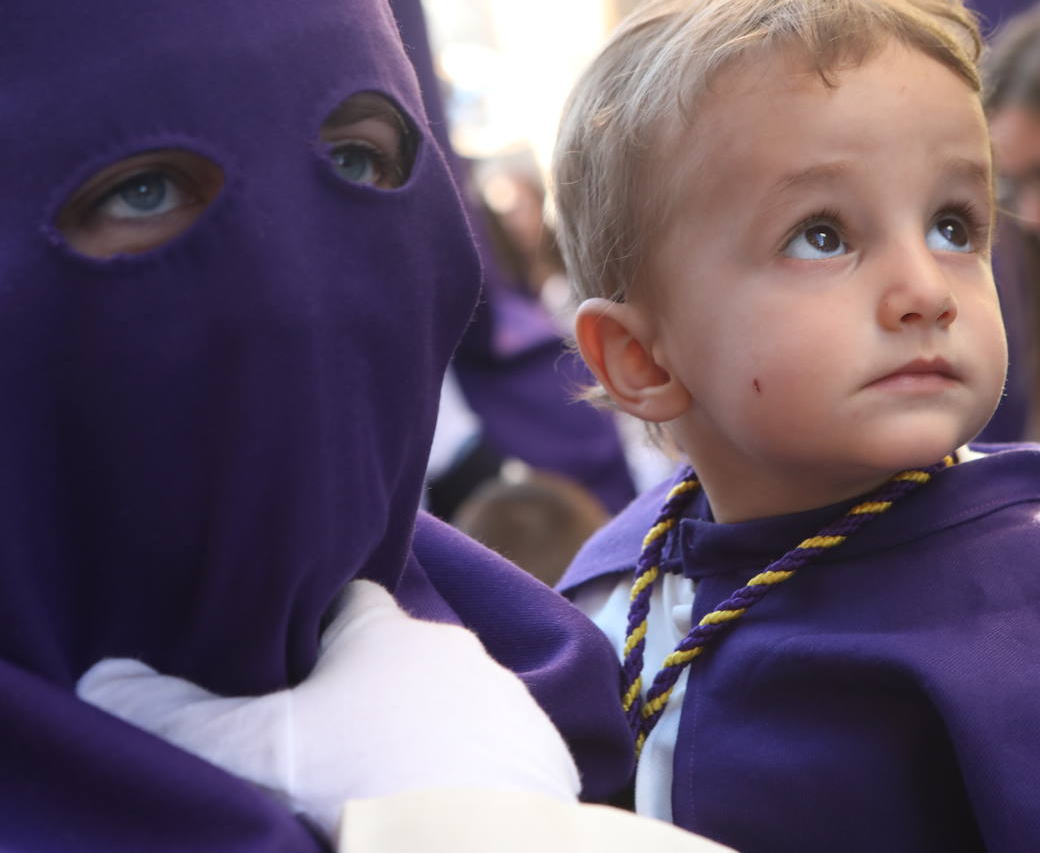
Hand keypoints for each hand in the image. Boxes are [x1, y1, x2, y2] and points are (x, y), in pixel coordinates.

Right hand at [77, 580, 580, 842]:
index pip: (349, 599)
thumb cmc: (359, 787)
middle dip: (370, 688)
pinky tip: (443, 806)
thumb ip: (172, 714)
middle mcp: (456, 652)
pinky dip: (472, 774)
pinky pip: (499, 753)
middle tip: (329, 734)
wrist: (476, 847)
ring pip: (453, 705)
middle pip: (401, 657)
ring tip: (387, 779)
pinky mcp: (545, 756)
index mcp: (387, 633)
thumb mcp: (247, 753)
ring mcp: (508, 703)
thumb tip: (107, 677)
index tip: (291, 653)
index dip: (316, 622)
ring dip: (425, 732)